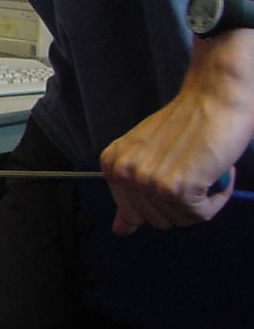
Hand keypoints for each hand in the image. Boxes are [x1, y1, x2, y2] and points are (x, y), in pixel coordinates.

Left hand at [100, 35, 253, 234]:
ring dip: (201, 199)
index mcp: (111, 165)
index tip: (175, 173)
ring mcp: (148, 182)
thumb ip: (131, 196)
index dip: (162, 199)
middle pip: (157, 220)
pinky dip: (217, 199)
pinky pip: (201, 215)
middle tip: (192, 169)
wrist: (214, 97)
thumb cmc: (186, 124)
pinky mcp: (177, 188)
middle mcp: (124, 174)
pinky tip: (215, 172)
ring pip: (180, 219)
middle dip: (181, 202)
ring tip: (202, 167)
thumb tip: (120, 231)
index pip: (135, 214)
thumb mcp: (147, 157)